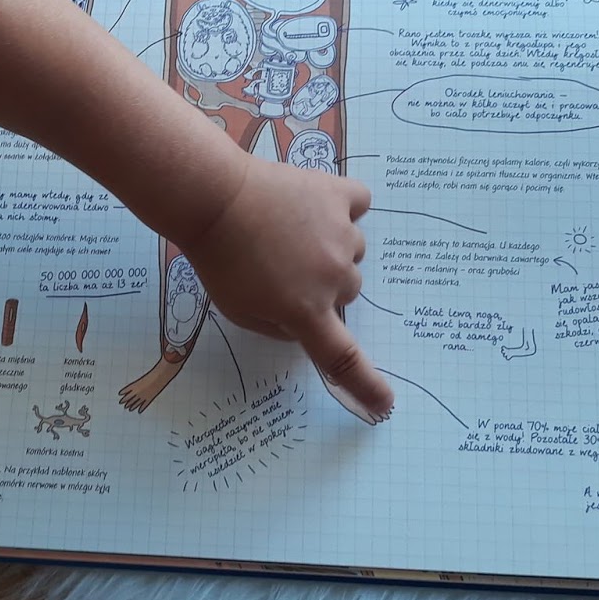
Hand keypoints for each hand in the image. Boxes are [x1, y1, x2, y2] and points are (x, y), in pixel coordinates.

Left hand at [179, 158, 393, 421]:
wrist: (213, 198)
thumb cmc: (218, 260)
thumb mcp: (239, 310)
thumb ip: (280, 326)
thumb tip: (308, 324)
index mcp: (304, 311)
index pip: (342, 358)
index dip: (367, 385)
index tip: (385, 404)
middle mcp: (331, 276)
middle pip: (348, 290)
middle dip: (325, 284)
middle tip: (290, 266)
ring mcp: (341, 233)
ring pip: (353, 249)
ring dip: (332, 246)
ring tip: (292, 230)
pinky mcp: (339, 195)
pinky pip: (359, 203)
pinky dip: (345, 206)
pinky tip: (320, 203)